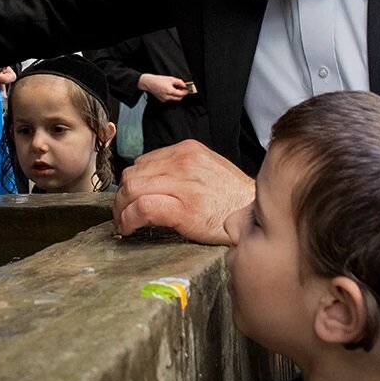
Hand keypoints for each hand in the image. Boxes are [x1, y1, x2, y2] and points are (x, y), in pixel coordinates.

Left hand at [112, 140, 254, 244]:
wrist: (258, 214)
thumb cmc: (235, 198)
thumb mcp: (209, 169)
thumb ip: (183, 170)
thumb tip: (156, 181)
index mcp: (188, 151)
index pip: (144, 162)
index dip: (132, 183)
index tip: (130, 199)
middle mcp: (182, 162)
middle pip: (133, 175)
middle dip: (122, 197)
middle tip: (122, 214)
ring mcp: (182, 184)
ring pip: (132, 190)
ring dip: (121, 209)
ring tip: (124, 223)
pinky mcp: (182, 209)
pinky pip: (141, 209)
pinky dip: (128, 220)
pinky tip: (128, 229)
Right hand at [138, 73, 189, 102]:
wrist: (148, 83)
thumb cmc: (158, 80)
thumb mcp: (170, 79)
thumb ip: (179, 82)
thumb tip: (185, 85)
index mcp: (170, 91)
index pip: (181, 94)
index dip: (185, 91)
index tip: (186, 88)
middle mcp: (167, 97)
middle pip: (179, 98)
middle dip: (182, 94)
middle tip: (182, 88)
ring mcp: (164, 100)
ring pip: (175, 99)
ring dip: (177, 95)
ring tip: (175, 88)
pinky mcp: (162, 100)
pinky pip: (170, 99)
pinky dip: (172, 96)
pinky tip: (170, 91)